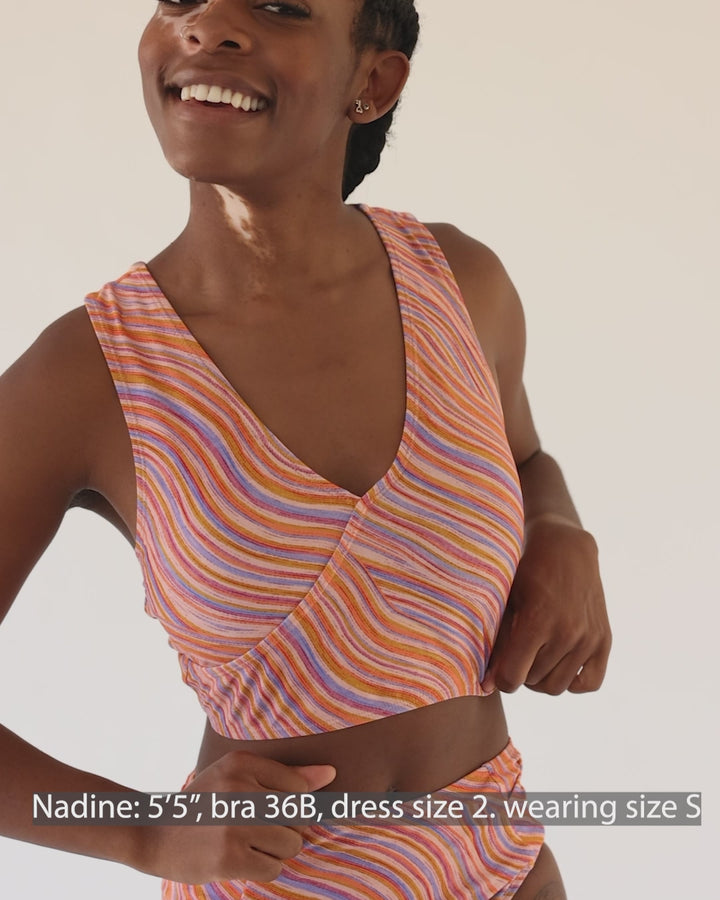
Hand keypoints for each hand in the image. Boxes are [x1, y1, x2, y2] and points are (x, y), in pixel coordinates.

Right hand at [135, 751, 335, 884]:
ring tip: (249, 843)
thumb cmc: (206, 803)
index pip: (300, 788)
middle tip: (255, 828)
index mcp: (241, 762)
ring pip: (292, 843)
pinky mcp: (230, 857)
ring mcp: (235, 825)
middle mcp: (239, 789)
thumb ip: (286, 775)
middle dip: (286, 828)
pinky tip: (241, 858)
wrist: (155, 836)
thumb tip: (330, 774)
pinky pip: (274, 868)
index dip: (292, 805)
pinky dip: (264, 868)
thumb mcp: (237, 775)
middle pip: (299, 816)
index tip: (267, 809)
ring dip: (276, 850)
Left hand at [481, 517, 610, 694]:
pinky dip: (573, 681)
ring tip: (534, 657)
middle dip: (520, 673)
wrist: (566, 547)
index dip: (500, 679)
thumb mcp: (507, 602)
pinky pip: (589, 683)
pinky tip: (559, 663)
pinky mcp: (604, 640)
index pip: (513, 677)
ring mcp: (589, 638)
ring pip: (557, 686)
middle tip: (517, 654)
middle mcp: (567, 633)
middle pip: (533, 682)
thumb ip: (498, 644)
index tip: (497, 671)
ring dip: (542, 678)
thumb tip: (485, 686)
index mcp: (538, 622)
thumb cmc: (526, 571)